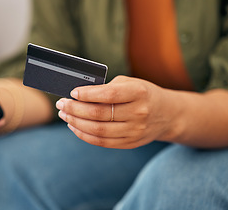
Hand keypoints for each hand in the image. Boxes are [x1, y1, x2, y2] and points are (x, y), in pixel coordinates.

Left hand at [56, 76, 177, 148]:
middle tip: (61, 103)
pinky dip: (84, 134)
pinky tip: (74, 126)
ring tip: (64, 114)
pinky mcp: (129, 143)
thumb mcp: (130, 83)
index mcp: (139, 93)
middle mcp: (138, 113)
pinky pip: (101, 142)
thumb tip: (77, 95)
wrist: (167, 114)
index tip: (72, 92)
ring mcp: (134, 131)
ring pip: (97, 130)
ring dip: (75, 122)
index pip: (109, 94)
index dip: (87, 94)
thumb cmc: (143, 94)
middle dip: (74, 108)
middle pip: (99, 114)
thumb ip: (108, 88)